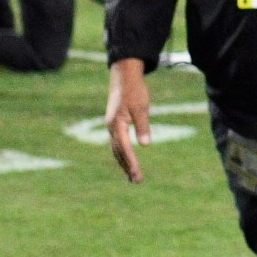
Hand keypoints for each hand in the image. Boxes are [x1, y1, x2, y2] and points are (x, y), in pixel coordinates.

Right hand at [105, 58, 152, 182]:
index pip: (125, 149)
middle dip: (127, 167)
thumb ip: (143, 126)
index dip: (131, 163)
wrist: (124, 75)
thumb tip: (144, 145)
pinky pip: (117, 142)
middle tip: (136, 181)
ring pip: (116, 148)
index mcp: (117, 124)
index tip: (137, 175)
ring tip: (132, 175)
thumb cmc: (135, 90)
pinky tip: (127, 159)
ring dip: (124, 162)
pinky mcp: (114, 123)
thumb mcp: (142, 107)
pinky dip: (122, 153)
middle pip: (118, 152)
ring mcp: (112, 125)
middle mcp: (111, 127)